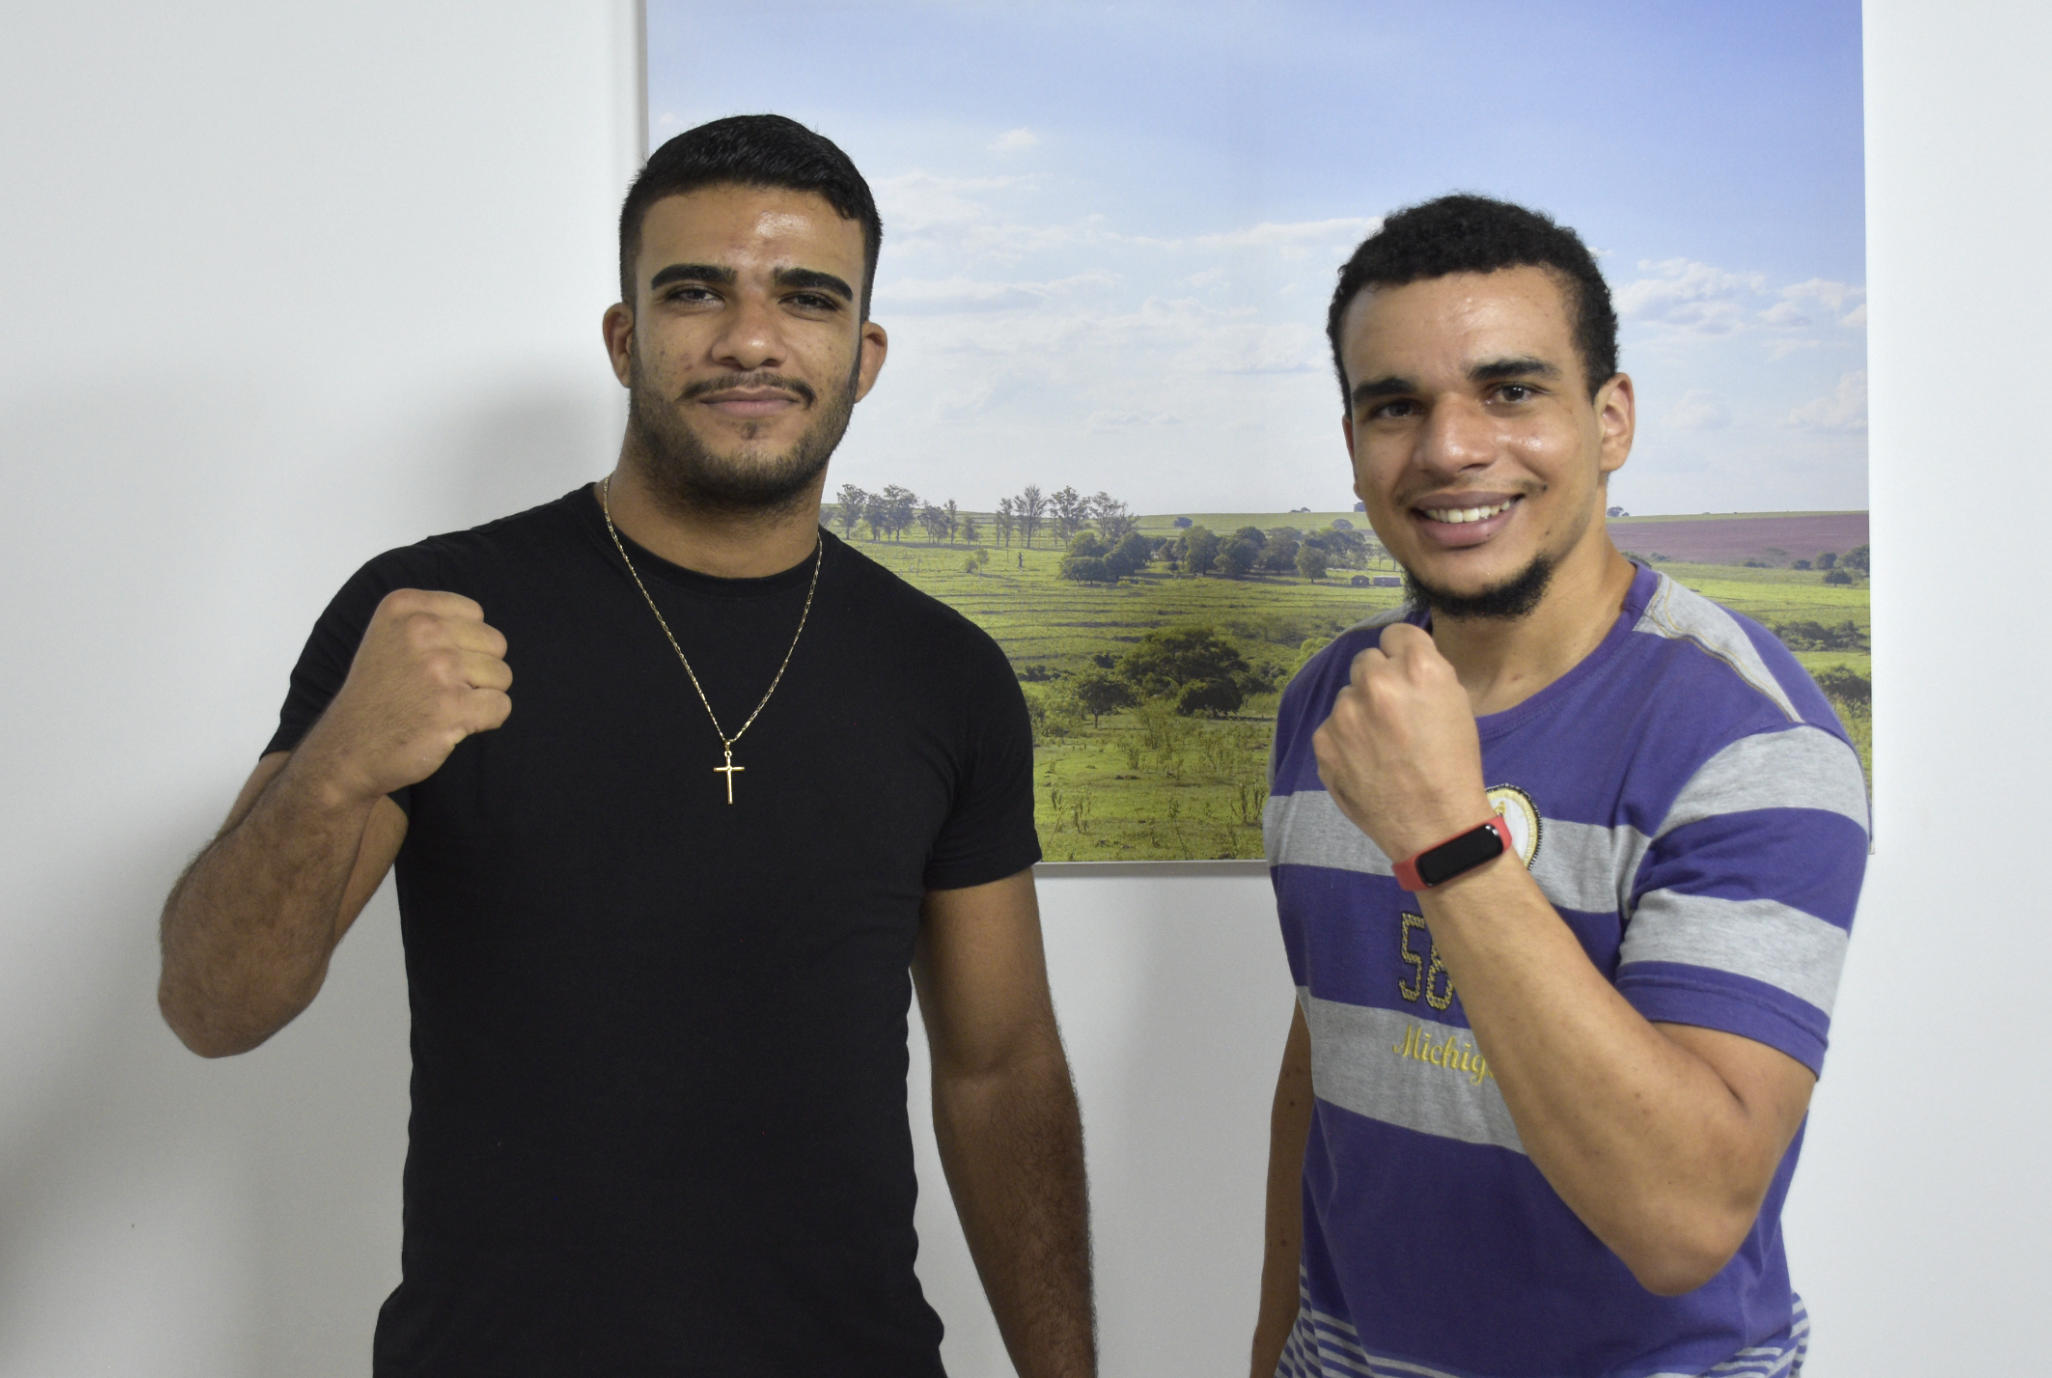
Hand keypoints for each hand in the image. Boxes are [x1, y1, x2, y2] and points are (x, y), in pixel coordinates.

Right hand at [297, 589, 511, 802]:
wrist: (348, 749)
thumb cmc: (380, 695)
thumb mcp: (391, 636)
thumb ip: (436, 621)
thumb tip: (489, 633)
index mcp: (404, 606)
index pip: (474, 613)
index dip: (462, 644)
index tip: (427, 664)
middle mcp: (421, 629)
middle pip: (494, 644)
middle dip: (477, 670)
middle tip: (436, 690)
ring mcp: (437, 668)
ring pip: (502, 675)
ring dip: (480, 696)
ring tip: (440, 706)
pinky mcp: (452, 706)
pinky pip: (501, 706)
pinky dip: (486, 721)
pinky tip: (450, 725)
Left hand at [1311, 622, 1489, 861]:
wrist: (1434, 825)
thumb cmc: (1453, 766)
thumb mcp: (1456, 705)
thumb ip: (1425, 674)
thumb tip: (1399, 660)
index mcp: (1418, 668)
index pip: (1396, 633)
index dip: (1401, 653)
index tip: (1403, 671)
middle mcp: (1377, 683)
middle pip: (1366, 661)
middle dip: (1378, 681)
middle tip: (1394, 715)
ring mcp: (1345, 713)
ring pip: (1347, 696)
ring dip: (1360, 712)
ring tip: (1382, 747)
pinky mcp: (1324, 741)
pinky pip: (1332, 727)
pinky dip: (1345, 741)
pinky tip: (1366, 764)